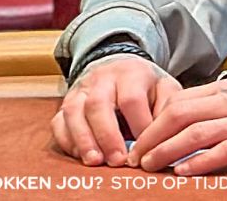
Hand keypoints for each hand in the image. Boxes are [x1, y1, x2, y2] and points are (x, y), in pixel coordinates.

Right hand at [52, 55, 181, 167]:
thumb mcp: (163, 87)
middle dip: (107, 135)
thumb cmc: (144, 85)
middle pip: (98, 104)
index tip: (145, 148)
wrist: (118, 66)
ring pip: (74, 112)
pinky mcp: (66, 103)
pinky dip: (67, 140)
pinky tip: (80, 155)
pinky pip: (59, 121)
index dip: (138, 125)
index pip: (131, 99)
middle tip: (117, 161)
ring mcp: (80, 90)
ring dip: (83, 139)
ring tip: (95, 161)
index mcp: (131, 73)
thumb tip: (164, 134)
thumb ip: (167, 108)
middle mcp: (102, 79)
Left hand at [128, 74, 226, 174]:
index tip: (139, 138)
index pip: (182, 100)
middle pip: (180, 113)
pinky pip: (224, 150)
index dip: (155, 120)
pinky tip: (183, 171)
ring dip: (166, 149)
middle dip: (151, 135)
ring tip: (150, 165)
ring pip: (195, 131)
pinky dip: (199, 161)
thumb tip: (197, 121)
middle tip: (136, 155)